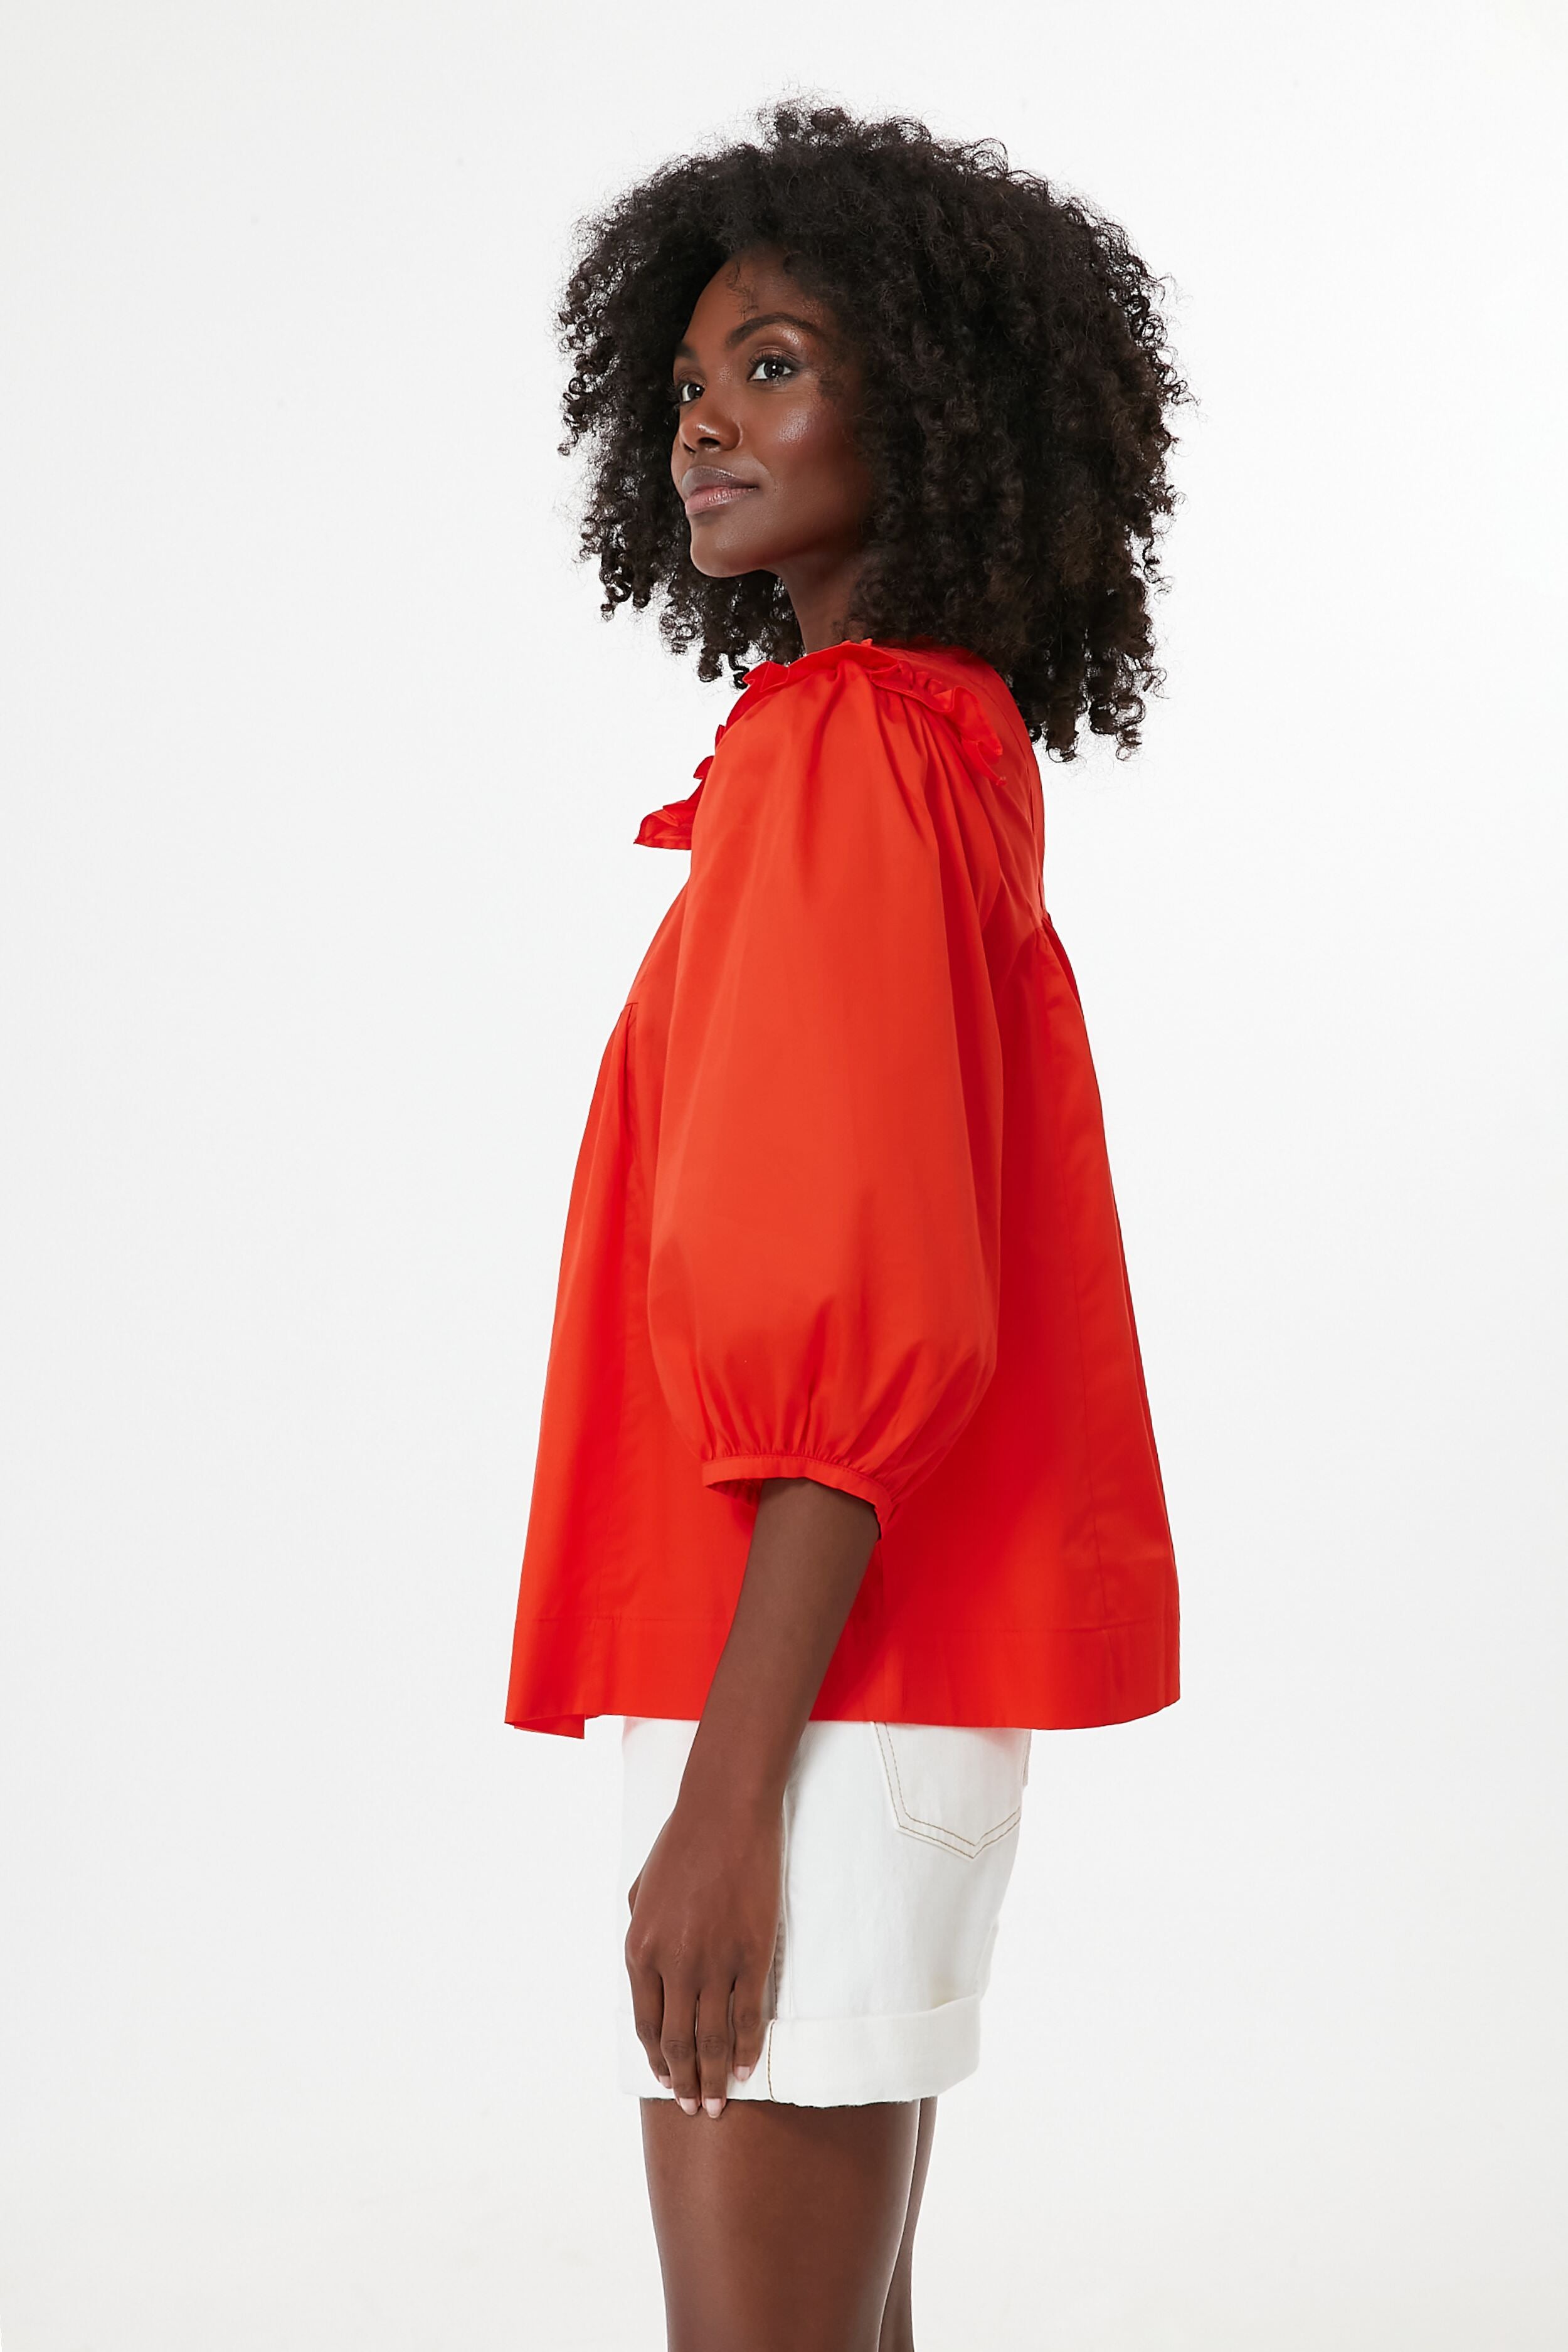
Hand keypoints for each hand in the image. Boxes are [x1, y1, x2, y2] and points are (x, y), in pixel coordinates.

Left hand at [625, 1779, 780, 2117]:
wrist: (724, 1810)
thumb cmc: (681, 1842)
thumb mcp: (640, 1888)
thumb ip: (639, 1930)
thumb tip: (646, 1966)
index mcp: (639, 1949)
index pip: (646, 2023)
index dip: (657, 2059)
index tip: (667, 2081)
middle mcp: (672, 1964)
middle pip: (677, 2041)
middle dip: (685, 2082)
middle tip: (695, 2109)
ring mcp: (713, 1961)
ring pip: (711, 2037)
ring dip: (713, 2077)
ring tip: (719, 2104)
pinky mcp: (751, 1954)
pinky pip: (747, 2015)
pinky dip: (745, 2047)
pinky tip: (744, 2068)